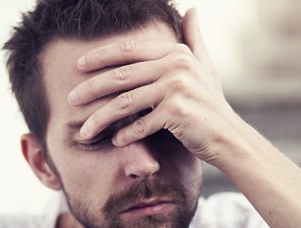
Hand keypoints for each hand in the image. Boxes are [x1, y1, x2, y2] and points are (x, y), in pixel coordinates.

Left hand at [67, 8, 242, 165]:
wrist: (230, 138)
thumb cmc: (212, 105)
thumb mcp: (205, 67)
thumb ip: (194, 39)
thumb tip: (191, 10)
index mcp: (176, 53)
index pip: (129, 50)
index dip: (100, 56)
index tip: (78, 66)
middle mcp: (176, 66)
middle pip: (121, 76)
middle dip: (91, 89)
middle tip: (70, 100)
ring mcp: (176, 89)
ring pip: (125, 102)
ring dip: (100, 118)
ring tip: (84, 131)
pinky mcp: (177, 113)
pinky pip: (140, 125)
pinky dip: (125, 135)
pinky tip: (114, 142)